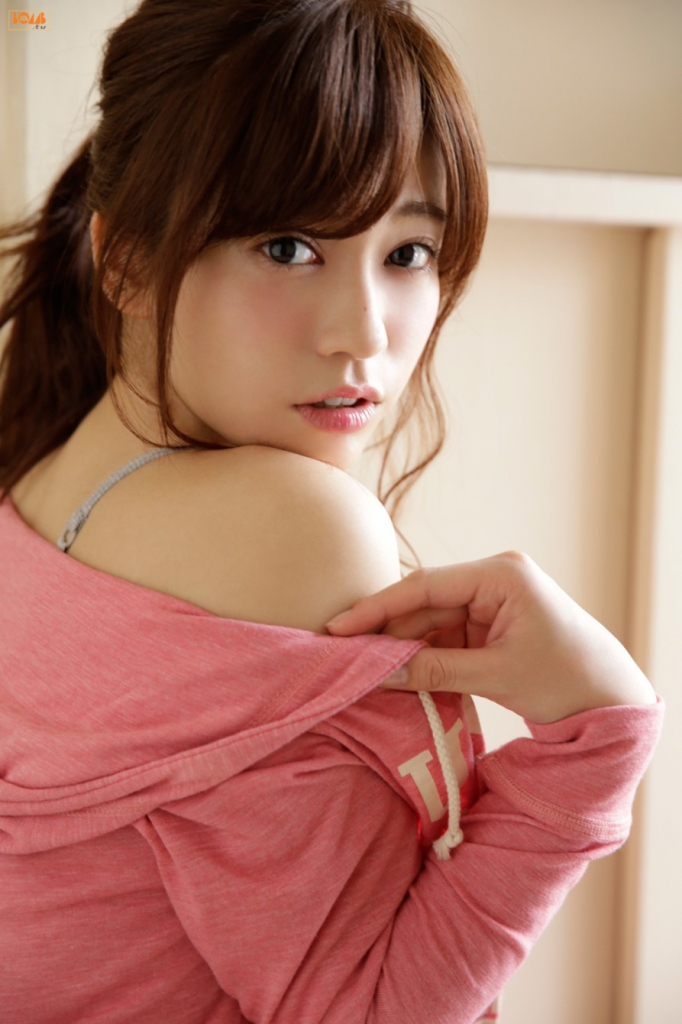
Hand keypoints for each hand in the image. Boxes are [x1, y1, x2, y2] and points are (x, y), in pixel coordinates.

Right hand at [325, 552, 655, 724]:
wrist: (611, 698)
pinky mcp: (490, 623)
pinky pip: (445, 636)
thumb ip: (435, 671)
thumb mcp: (496, 675)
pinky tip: (397, 673)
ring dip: (404, 647)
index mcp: (502, 575)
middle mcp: (493, 579)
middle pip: (424, 603)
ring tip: (366, 670)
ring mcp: (492, 601)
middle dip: (388, 631)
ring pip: (431, 621)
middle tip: (345, 655)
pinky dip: (424, 656)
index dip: (379, 607)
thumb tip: (379, 673)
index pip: (426, 586)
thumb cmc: (567, 679)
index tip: (341, 627)